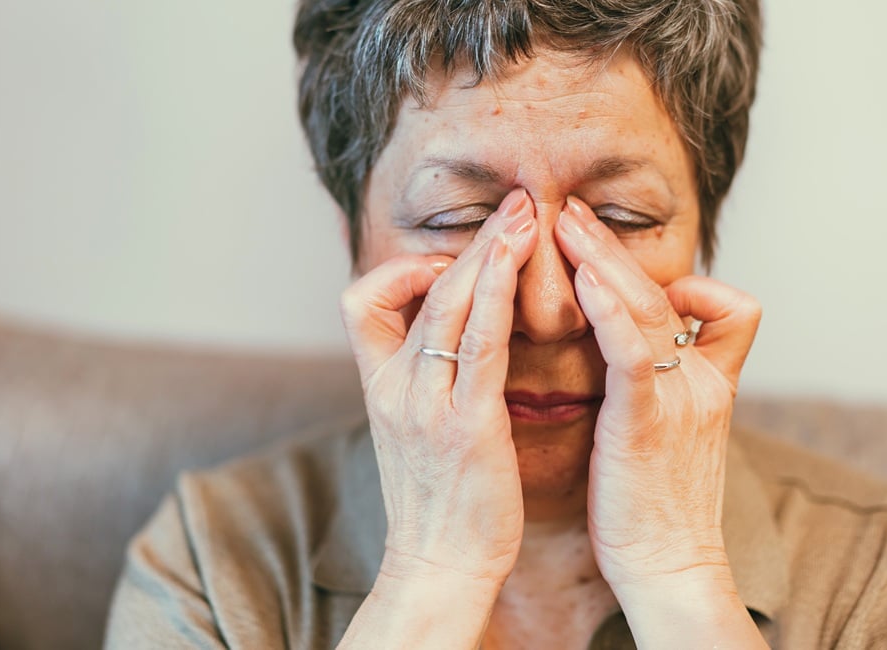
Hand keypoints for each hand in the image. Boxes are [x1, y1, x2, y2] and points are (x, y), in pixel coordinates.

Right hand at [340, 189, 538, 588]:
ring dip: (489, 252)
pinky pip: (481, 344)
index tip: (448, 264)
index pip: (360, 302)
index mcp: (380, 387)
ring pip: (449, 304)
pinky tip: (518, 264)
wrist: (438, 565)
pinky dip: (498, 296)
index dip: (400, 270)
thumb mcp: (414, 433)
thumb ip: (424, 383)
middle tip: (514, 203)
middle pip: (421, 289)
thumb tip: (454, 344)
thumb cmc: (438, 502)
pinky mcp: (465, 424)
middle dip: (471, 241)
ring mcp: (426, 403)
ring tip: (525, 215)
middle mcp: (395, 387)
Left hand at [555, 197, 765, 644]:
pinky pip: (632, 352)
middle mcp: (701, 384)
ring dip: (605, 259)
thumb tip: (623, 360)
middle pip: (666, 293)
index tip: (631, 280)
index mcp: (709, 386)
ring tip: (567, 223)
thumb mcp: (669, 437)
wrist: (670, 568)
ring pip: (649, 309)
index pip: (729, 310)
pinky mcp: (646, 423)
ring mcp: (679, 400)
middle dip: (614, 248)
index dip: (689, 285)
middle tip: (572, 212)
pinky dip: (610, 311)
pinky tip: (582, 281)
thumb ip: (656, 390)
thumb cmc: (655, 508)